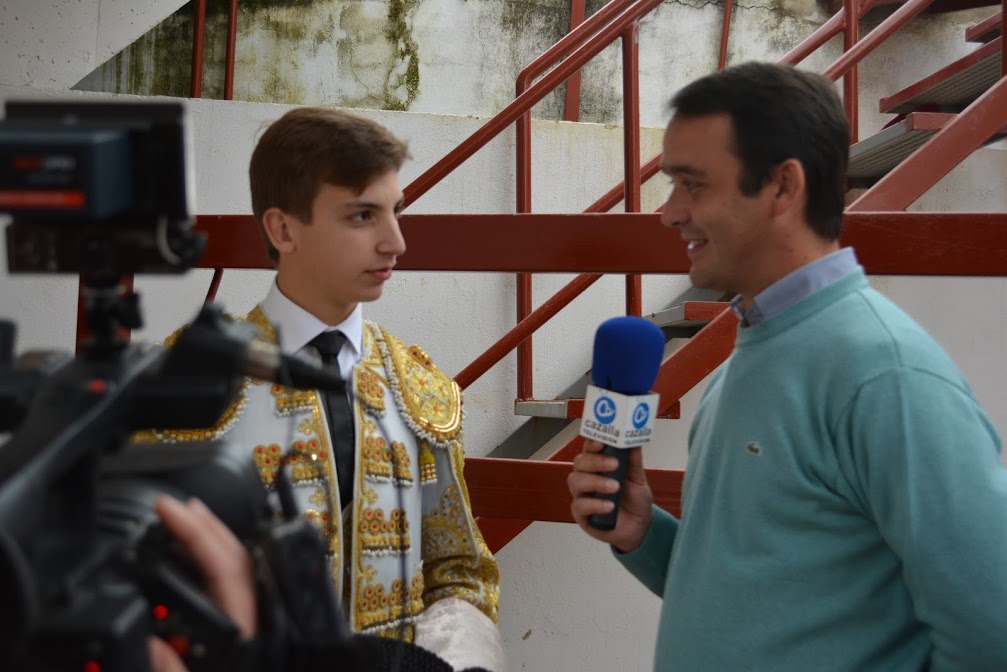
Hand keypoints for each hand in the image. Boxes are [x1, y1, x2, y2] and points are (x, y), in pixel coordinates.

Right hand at [148, 496, 257, 671]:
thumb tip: (148, 644)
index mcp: (248, 631)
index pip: (225, 565)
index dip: (196, 532)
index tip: (169, 509)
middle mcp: (254, 622)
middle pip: (235, 558)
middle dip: (205, 526)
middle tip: (174, 507)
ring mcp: (253, 625)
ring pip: (237, 570)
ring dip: (209, 544)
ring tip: (184, 524)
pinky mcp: (248, 634)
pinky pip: (232, 589)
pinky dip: (212, 569)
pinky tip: (194, 567)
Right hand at [568, 439, 652, 552]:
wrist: (639, 527)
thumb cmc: (634, 500)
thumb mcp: (638, 479)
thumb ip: (634, 461)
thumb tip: (633, 442)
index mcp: (599, 464)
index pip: (590, 448)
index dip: (592, 443)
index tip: (602, 442)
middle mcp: (587, 476)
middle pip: (580, 462)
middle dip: (596, 461)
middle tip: (615, 465)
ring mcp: (582, 494)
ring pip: (575, 481)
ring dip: (595, 482)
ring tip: (614, 487)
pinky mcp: (581, 513)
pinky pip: (579, 505)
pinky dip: (594, 504)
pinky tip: (609, 506)